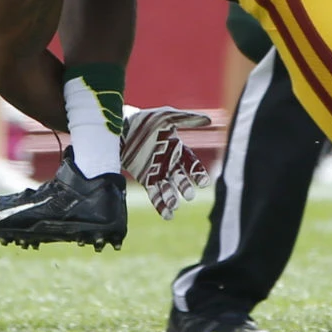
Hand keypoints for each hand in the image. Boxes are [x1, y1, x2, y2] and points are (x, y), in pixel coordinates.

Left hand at [120, 104, 211, 219]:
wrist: (121, 128)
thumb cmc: (145, 120)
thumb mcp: (166, 116)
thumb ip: (187, 119)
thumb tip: (209, 120)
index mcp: (178, 149)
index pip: (192, 163)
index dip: (198, 173)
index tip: (204, 182)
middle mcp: (170, 162)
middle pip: (181, 178)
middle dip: (185, 187)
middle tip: (189, 195)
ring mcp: (158, 172)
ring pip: (168, 188)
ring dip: (172, 198)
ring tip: (175, 206)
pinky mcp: (146, 179)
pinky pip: (155, 194)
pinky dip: (161, 205)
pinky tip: (167, 214)